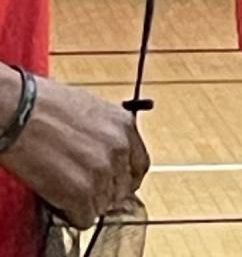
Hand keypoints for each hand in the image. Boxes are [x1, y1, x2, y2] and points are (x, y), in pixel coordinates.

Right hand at [0, 72, 148, 229]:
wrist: (20, 111)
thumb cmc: (46, 105)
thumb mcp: (91, 110)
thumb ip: (106, 133)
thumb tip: (106, 152)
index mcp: (124, 126)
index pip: (139, 166)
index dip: (123, 178)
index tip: (112, 183)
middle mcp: (119, 149)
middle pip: (122, 189)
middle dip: (104, 191)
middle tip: (83, 187)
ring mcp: (102, 172)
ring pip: (103, 205)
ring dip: (86, 202)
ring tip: (65, 187)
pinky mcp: (81, 193)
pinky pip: (85, 218)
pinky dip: (72, 214)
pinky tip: (60, 198)